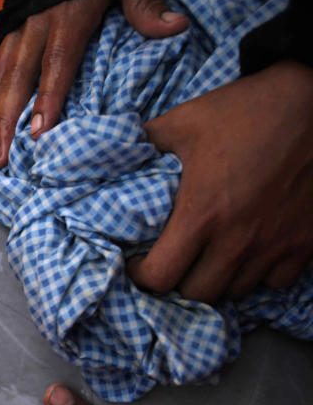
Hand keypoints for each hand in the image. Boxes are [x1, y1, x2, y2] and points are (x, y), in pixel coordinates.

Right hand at [0, 0, 187, 167]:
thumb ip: (143, 4)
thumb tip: (174, 27)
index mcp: (67, 15)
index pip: (56, 62)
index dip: (47, 98)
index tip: (39, 133)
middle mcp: (36, 24)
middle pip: (18, 77)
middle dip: (6, 120)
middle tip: (1, 158)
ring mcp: (19, 27)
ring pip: (2, 74)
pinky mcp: (9, 29)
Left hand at [130, 61, 312, 301]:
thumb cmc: (246, 111)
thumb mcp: (184, 122)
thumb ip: (144, 144)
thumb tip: (110, 154)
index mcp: (202, 214)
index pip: (161, 276)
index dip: (141, 276)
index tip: (137, 263)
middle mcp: (238, 239)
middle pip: (198, 294)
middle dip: (177, 284)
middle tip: (170, 266)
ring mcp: (276, 245)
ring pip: (236, 291)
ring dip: (216, 281)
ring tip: (204, 262)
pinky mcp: (306, 242)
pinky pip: (276, 282)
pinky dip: (258, 276)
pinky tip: (246, 256)